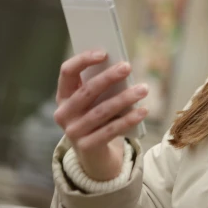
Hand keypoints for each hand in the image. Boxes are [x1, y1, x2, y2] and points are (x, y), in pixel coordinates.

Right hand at [53, 50, 147, 180]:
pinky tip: (143, 110)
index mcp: (63, 95)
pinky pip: (111, 130)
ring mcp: (73, 131)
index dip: (83, 60)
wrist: (94, 154)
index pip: (67, 72)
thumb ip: (102, 86)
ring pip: (101, 111)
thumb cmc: (98, 117)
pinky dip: (129, 119)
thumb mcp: (95, 101)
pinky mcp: (86, 146)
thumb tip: (122, 68)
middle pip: (86, 91)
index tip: (104, 53)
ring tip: (144, 89)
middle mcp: (63, 113)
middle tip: (127, 66)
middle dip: (108, 77)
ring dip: (124, 98)